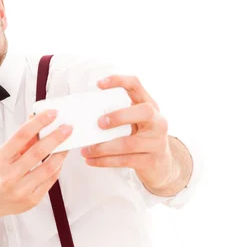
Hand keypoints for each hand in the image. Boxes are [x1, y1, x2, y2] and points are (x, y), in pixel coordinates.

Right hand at [0, 110, 71, 218]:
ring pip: (48, 168)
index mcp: (0, 159)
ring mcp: (20, 190)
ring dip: (61, 153)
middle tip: (67, 128)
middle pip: (38, 152)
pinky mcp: (32, 200)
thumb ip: (22, 140)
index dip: (39, 122)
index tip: (51, 114)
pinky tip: (59, 159)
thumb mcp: (3, 153)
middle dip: (56, 137)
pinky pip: (50, 180)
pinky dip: (57, 167)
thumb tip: (38, 121)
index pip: (21, 135)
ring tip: (67, 144)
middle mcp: (8, 175)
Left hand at [80, 75, 175, 191]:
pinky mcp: (151, 161)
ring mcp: (157, 142)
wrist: (161, 166)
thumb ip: (118, 113)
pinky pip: (125, 161)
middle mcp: (157, 121)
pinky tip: (91, 161)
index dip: (119, 81)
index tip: (99, 83)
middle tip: (98, 123)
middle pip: (144, 112)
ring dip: (103, 147)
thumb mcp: (135, 121)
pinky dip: (105, 161)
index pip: (136, 86)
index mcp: (149, 106)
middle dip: (119, 116)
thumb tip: (84, 113)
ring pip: (129, 143)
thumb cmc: (141, 138)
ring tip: (85, 150)